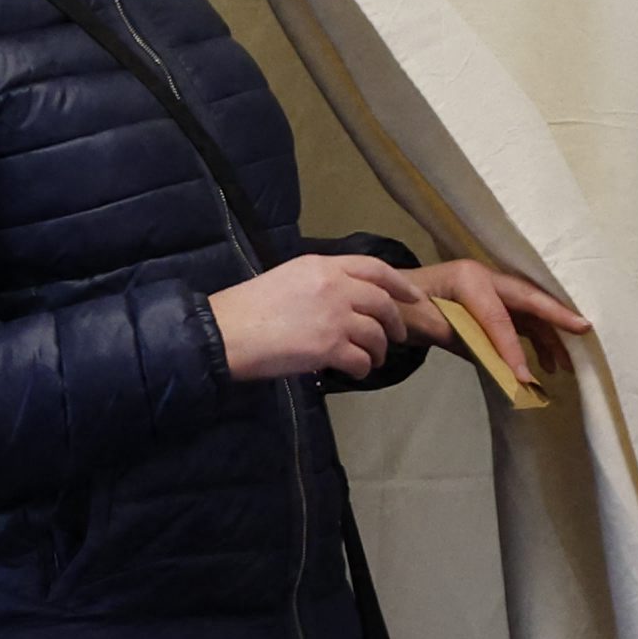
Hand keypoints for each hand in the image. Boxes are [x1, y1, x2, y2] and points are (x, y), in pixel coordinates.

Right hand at [209, 249, 415, 382]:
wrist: (224, 333)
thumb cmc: (245, 308)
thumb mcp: (286, 279)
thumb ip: (319, 283)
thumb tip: (341, 302)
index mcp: (322, 266)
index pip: (374, 268)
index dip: (399, 284)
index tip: (412, 297)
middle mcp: (335, 287)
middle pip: (382, 303)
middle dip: (394, 323)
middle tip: (395, 338)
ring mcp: (335, 317)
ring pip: (376, 335)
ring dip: (378, 350)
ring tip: (371, 360)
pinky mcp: (329, 347)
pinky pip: (361, 360)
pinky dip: (363, 368)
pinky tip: (355, 372)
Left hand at [393, 255, 592, 396]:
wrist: (388, 301)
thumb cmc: (404, 310)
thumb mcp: (428, 326)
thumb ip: (465, 341)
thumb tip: (500, 367)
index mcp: (469, 278)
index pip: (497, 317)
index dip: (511, 348)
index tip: (523, 376)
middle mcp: (486, 279)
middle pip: (529, 300)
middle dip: (557, 317)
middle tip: (585, 330)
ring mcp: (492, 291)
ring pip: (529, 312)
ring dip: (549, 337)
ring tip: (566, 365)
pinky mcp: (492, 305)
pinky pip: (520, 321)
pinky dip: (534, 340)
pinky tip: (547, 363)